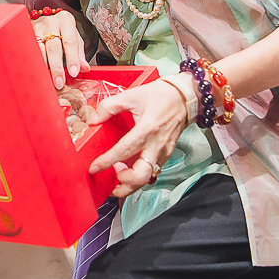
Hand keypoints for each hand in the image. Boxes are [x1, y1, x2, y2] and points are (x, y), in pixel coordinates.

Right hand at [33, 8, 89, 88]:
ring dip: (43, 67)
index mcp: (66, 21)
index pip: (70, 41)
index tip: (73, 73)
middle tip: (59, 82)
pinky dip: (34, 63)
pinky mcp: (27, 34)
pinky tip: (36, 72)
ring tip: (47, 80)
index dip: (72, 58)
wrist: (45, 18)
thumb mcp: (74, 37)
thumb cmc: (62, 30)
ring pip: (40, 50)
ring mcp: (37, 28)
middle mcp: (51, 23)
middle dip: (57, 67)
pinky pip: (30, 50)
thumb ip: (79, 53)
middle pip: (54, 47)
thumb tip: (85, 68)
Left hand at [87, 77, 189, 197]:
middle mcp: (156, 144)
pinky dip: (139, 175)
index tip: (94, 168)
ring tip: (119, 174)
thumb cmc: (161, 95)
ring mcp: (163, 151)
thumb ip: (109, 106)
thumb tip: (93, 119)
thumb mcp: (131, 95)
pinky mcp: (166, 153)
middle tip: (113, 174)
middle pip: (140, 175)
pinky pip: (152, 170)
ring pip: (147, 177)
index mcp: (146, 129)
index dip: (107, 161)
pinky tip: (129, 170)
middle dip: (124, 182)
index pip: (124, 151)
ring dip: (131, 182)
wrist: (185, 96)